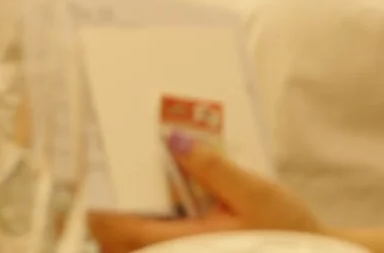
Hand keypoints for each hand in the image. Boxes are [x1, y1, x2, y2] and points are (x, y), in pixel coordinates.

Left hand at [88, 147, 321, 252]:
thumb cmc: (289, 231)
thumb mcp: (254, 191)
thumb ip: (212, 168)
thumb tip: (172, 141)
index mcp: (189, 246)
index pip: (122, 234)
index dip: (98, 213)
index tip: (93, 188)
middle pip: (120, 250)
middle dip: (107, 224)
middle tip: (109, 191)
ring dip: (127, 236)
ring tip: (133, 204)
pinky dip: (150, 241)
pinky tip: (161, 218)